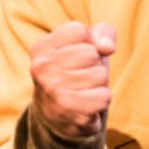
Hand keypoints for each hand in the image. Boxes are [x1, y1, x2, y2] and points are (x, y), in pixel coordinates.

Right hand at [30, 22, 116, 139]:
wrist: (58, 117)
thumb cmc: (75, 74)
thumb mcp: (85, 46)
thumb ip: (102, 33)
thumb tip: (108, 47)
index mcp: (41, 48)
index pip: (80, 31)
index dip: (88, 44)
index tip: (76, 58)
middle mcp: (42, 67)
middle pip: (92, 54)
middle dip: (95, 66)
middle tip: (81, 78)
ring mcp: (54, 88)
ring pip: (101, 75)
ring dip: (99, 85)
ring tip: (83, 91)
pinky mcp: (69, 109)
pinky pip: (104, 97)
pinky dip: (101, 101)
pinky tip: (87, 105)